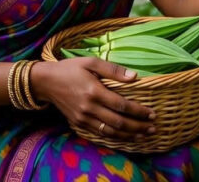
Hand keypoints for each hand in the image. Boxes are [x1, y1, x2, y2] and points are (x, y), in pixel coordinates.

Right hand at [31, 57, 155, 140]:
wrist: (46, 82)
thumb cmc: (70, 68)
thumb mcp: (91, 62)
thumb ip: (113, 70)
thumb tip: (135, 77)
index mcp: (94, 91)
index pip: (122, 105)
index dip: (139, 111)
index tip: (151, 113)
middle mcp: (89, 108)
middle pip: (119, 122)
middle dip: (138, 126)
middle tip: (152, 127)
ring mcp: (83, 118)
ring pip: (110, 131)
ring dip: (129, 135)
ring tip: (143, 134)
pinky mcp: (78, 123)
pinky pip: (99, 133)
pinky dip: (114, 137)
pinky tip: (125, 136)